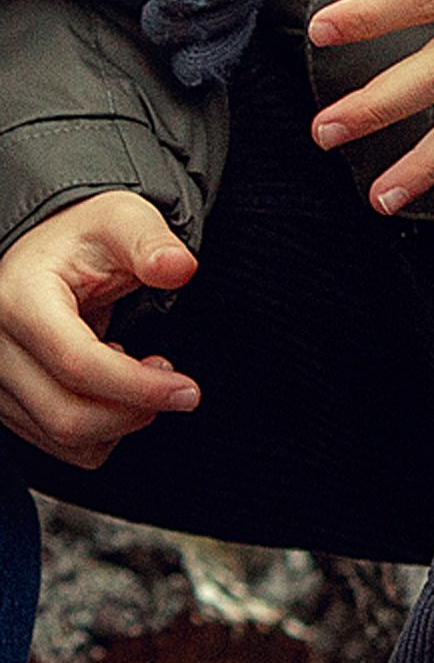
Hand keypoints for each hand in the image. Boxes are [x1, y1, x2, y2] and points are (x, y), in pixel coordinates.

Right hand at [0, 193, 198, 465]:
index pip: (77, 363)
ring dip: (118, 422)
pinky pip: (56, 444)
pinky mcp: (6, 402)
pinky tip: (115, 389)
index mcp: (20, 298)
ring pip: (61, 438)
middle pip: (66, 413)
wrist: (49, 249)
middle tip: (174, 384)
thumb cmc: (86, 233)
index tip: (186, 389)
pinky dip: (99, 431)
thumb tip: (179, 266)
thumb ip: (151, 241)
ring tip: (146, 376)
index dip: (136, 385)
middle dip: (132, 411)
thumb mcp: (123, 218)